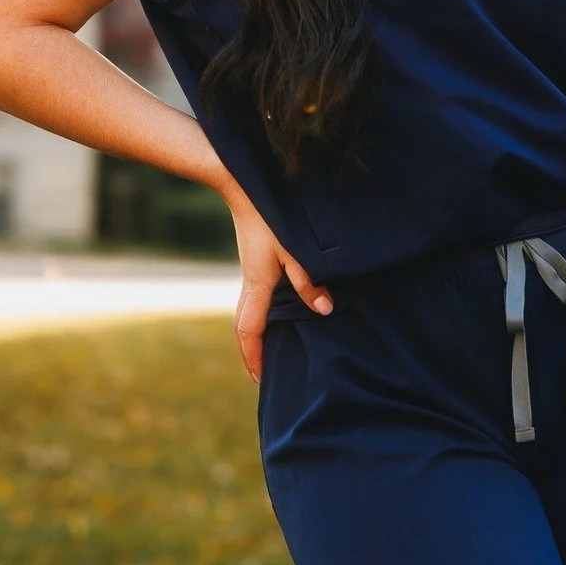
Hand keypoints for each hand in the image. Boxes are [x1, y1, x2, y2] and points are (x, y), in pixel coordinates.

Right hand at [228, 192, 334, 383]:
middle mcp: (248, 282)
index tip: (261, 380)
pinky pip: (250, 298)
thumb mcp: (295, 247)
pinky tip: (271, 313)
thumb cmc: (272, 214)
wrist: (244, 184)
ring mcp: (249, 271)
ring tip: (266, 350)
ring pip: (244, 312)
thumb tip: (323, 311)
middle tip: (260, 375)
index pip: (250, 331)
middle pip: (242, 326)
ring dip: (252, 335)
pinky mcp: (253, 261)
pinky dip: (255, 316)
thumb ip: (309, 280)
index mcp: (256, 284)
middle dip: (249, 352)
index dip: (254, 358)